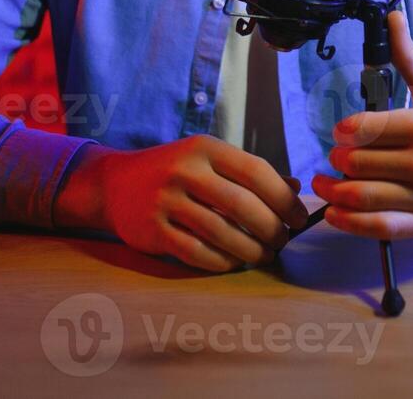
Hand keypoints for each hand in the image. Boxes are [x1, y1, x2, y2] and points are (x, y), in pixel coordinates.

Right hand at [54, 135, 308, 271]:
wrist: (113, 184)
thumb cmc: (173, 171)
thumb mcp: (209, 161)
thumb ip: (249, 174)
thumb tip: (295, 188)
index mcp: (205, 148)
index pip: (256, 171)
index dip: (283, 198)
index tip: (299, 218)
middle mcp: (185, 171)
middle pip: (242, 205)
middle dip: (271, 228)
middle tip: (283, 241)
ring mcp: (166, 201)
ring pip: (221, 232)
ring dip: (250, 250)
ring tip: (264, 256)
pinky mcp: (152, 230)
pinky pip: (196, 252)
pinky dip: (221, 261)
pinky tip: (234, 263)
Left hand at [313, 9, 412, 239]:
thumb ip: (409, 56)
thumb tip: (391, 16)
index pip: (368, 129)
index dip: (345, 130)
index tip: (339, 132)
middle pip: (360, 162)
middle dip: (339, 159)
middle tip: (334, 157)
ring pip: (364, 196)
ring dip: (333, 191)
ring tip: (324, 183)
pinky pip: (378, 227)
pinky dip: (349, 223)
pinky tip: (334, 213)